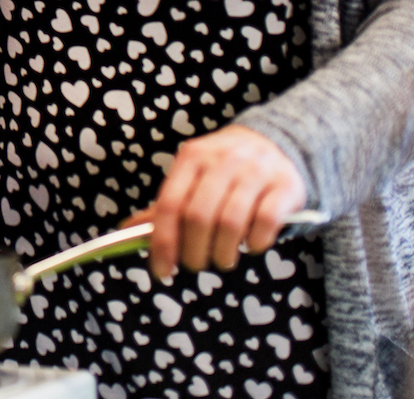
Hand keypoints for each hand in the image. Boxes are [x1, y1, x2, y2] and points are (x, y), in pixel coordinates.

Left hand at [143, 126, 306, 279]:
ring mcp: (257, 171)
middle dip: (194, 252)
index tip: (162, 270)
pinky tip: (251, 245)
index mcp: (193, 156)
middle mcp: (223, 160)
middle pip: (199, 217)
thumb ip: (165, 205)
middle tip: (195, 265)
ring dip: (223, 252)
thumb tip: (127, 231)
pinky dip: (255, 242)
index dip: (163, 242)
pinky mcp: (286, 185)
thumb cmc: (225, 169)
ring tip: (222, 259)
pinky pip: (266, 221)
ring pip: (231, 222)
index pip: (170, 204)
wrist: (276, 142)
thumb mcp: (193, 176)